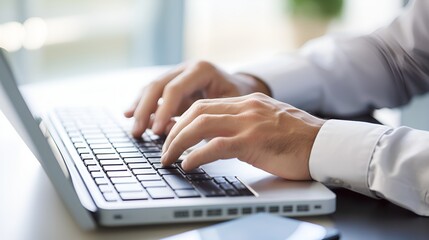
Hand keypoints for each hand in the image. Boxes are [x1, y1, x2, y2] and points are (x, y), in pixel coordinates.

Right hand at [124, 61, 269, 136]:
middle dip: (146, 110)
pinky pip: (153, 94)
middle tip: (138, 132)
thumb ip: (204, 119)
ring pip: (151, 88)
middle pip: (158, 86)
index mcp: (202, 70)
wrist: (242, 88)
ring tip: (134, 129)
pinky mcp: (173, 85)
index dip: (164, 110)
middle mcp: (186, 69)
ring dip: (140, 109)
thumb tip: (176, 134)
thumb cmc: (239, 99)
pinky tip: (130, 116)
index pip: (175, 89)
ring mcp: (178, 74)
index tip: (158, 131)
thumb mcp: (229, 108)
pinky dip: (142, 106)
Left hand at [161, 93, 325, 179]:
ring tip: (168, 158)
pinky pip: (217, 146)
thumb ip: (243, 126)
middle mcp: (245, 108)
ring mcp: (249, 123)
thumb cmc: (299, 140)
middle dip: (174, 131)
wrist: (325, 144)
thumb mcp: (267, 124)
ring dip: (178, 142)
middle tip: (164, 149)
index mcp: (247, 103)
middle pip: (197, 112)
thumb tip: (217, 140)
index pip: (205, 105)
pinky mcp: (254, 141)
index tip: (171, 133)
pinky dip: (197, 155)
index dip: (183, 119)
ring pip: (201, 125)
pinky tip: (187, 164)